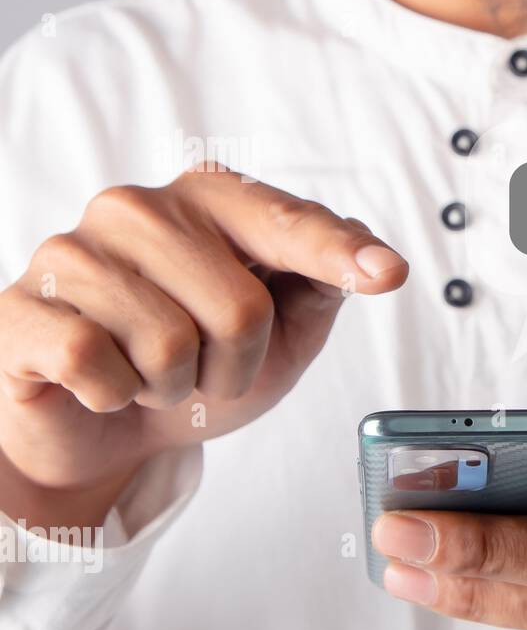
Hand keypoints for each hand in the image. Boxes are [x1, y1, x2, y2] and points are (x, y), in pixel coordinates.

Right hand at [0, 167, 407, 524]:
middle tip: (201, 367)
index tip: (387, 274)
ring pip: (170, 345)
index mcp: (209, 200)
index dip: (337, 253)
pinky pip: (97, 365)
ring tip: (150, 374)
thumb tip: (365, 246)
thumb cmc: (196, 366)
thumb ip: (319, 285)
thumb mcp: (280, 335)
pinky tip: (100, 382)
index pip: (288, 224)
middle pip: (240, 309)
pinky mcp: (23, 307)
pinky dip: (115, 397)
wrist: (101, 429)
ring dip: (174, 387)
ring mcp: (73, 251)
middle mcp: (138, 207)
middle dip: (234, 365)